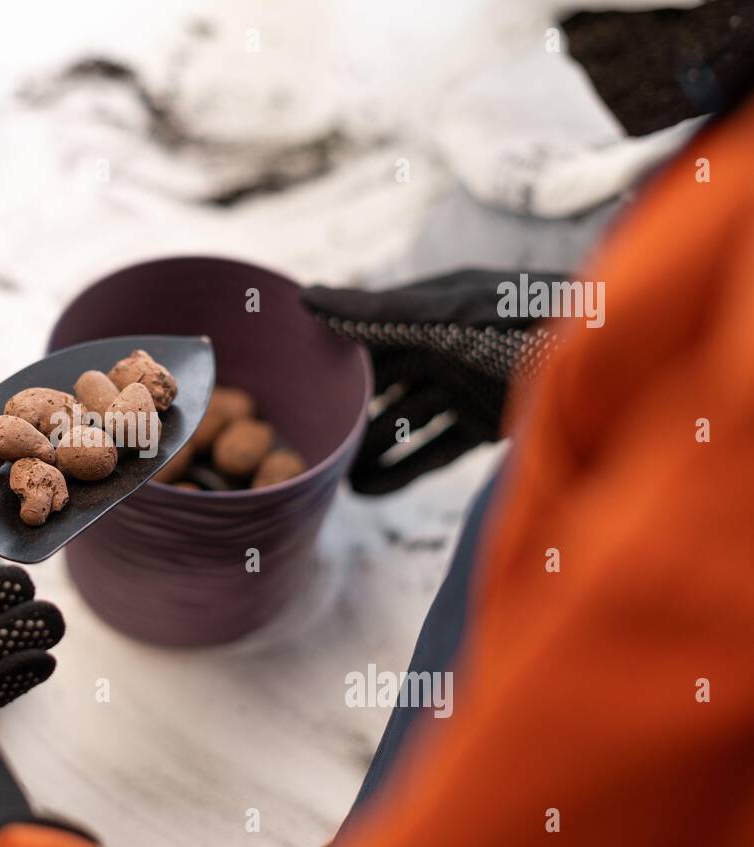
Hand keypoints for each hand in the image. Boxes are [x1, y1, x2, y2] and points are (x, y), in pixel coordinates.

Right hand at [302, 269, 563, 493]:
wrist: (618, 359)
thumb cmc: (533, 320)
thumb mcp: (450, 313)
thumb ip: (378, 311)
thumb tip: (305, 296)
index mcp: (433, 309)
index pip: (366, 334)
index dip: (329, 357)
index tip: (288, 385)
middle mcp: (446, 346)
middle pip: (381, 384)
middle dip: (346, 412)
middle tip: (304, 443)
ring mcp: (467, 387)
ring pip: (403, 421)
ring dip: (368, 448)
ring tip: (329, 477)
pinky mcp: (488, 424)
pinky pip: (433, 450)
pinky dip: (401, 470)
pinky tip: (365, 490)